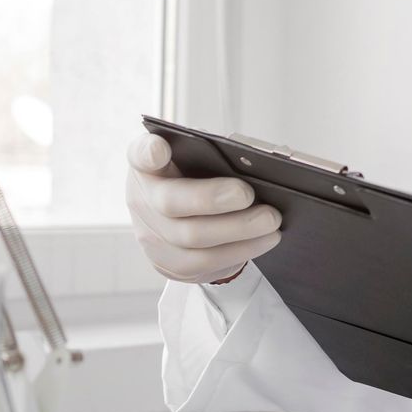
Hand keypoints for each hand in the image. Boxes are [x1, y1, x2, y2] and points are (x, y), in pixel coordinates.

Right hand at [126, 133, 281, 284]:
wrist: (186, 222)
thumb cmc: (197, 181)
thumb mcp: (198, 160)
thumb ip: (214, 154)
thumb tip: (253, 161)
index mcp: (149, 165)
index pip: (140, 153)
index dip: (148, 152)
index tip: (160, 148)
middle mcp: (142, 200)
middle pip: (170, 201)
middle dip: (212, 199)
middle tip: (248, 194)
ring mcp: (151, 235)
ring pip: (191, 238)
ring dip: (238, 230)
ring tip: (270, 220)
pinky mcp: (169, 263)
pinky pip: (204, 262)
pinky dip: (240, 251)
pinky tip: (265, 239)